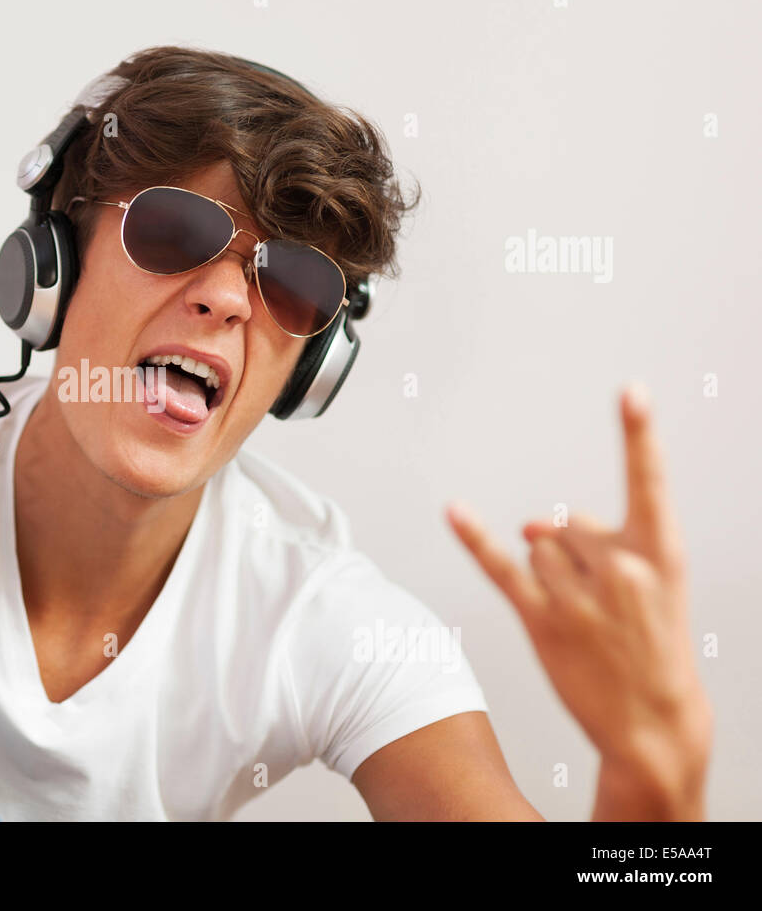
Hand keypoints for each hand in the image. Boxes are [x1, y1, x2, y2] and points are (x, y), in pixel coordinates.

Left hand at [445, 384, 711, 807]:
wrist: (655, 719)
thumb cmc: (652, 644)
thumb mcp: (648, 585)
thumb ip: (592, 540)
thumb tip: (533, 524)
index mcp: (659, 554)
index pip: (650, 483)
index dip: (639, 434)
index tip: (631, 392)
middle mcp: (620, 569)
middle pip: (567, 524)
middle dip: (573, 554)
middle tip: (603, 603)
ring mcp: (579, 595)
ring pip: (537, 547)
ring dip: (549, 574)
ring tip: (583, 617)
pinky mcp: (542, 619)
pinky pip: (501, 568)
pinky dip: (474, 538)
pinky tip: (454, 511)